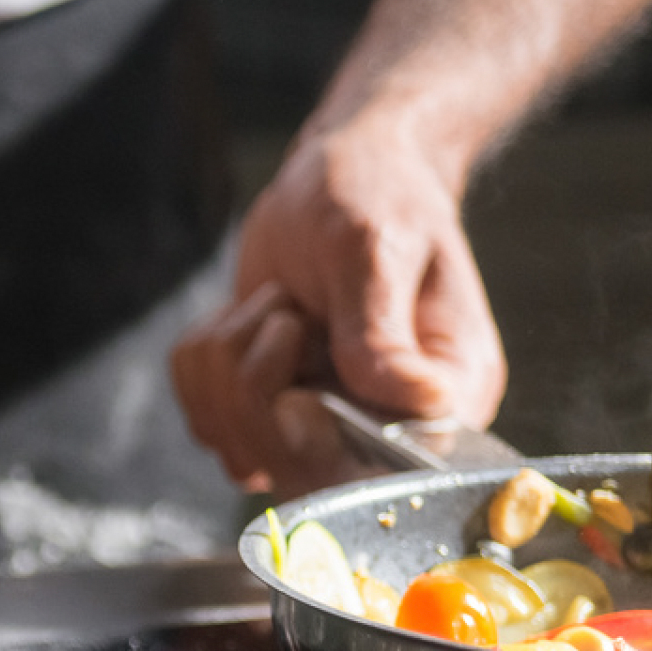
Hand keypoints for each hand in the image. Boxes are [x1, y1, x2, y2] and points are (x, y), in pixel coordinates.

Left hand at [170, 117, 504, 492]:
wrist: (341, 174)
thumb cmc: (378, 197)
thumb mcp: (377, 251)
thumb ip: (380, 332)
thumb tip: (420, 404)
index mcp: (448, 401)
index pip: (389, 476)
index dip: (325, 443)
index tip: (300, 381)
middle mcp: (391, 430)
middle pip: (297, 472)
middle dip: (262, 387)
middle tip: (286, 314)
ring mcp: (325, 428)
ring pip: (236, 445)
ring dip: (232, 361)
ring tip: (278, 305)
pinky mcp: (267, 414)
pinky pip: (203, 417)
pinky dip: (206, 361)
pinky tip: (247, 316)